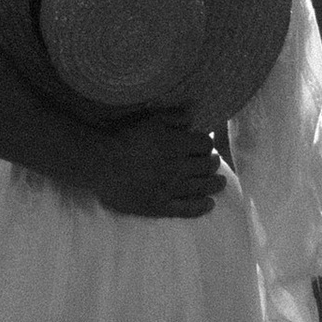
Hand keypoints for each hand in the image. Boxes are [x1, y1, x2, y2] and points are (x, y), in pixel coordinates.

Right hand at [84, 115, 226, 219]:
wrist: (101, 163)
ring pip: (201, 186)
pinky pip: (187, 208)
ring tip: (220, 183)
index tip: (205, 144)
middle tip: (213, 162)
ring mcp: (170, 188)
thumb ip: (173, 116)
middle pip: (207, 166)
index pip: (204, 144)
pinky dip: (201, 206)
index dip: (207, 143)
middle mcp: (178, 167)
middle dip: (213, 162)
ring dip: (214, 184)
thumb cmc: (123, 137)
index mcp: (176, 144)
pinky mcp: (160, 205)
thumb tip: (193, 113)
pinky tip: (209, 204)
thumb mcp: (149, 119)